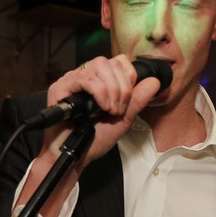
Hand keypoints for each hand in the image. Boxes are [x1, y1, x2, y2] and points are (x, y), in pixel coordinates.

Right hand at [40, 55, 162, 168]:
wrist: (75, 155)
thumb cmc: (94, 139)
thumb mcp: (123, 119)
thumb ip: (137, 100)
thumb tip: (155, 81)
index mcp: (99, 80)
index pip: (118, 62)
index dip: (128, 77)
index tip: (127, 101)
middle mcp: (85, 76)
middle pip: (110, 62)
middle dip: (122, 86)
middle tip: (118, 109)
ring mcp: (72, 79)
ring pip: (99, 65)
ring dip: (111, 89)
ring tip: (110, 110)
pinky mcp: (61, 87)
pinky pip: (85, 78)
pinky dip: (99, 91)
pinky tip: (101, 107)